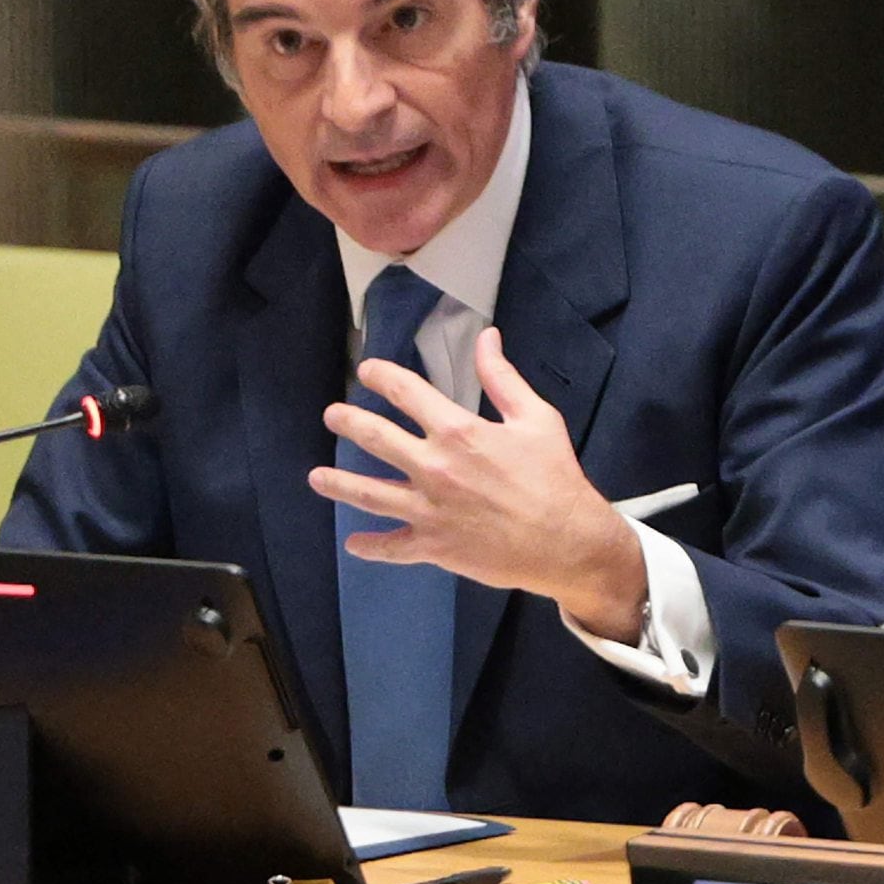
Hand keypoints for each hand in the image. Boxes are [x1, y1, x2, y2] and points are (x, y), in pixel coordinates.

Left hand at [307, 326, 648, 641]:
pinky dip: (370, 546)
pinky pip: (392, 547)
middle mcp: (434, 468)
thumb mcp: (535, 418)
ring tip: (316, 478)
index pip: (406, 393)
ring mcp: (429, 509)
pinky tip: (354, 543)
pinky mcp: (433, 545)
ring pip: (369, 494)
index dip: (381, 377)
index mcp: (458, 431)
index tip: (366, 372)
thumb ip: (503, 377)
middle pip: (375, 439)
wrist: (567, 542)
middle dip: (348, 422)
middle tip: (332, 416)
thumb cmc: (555, 478)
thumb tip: (487, 337)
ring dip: (339, 484)